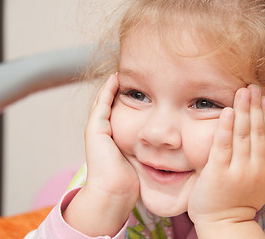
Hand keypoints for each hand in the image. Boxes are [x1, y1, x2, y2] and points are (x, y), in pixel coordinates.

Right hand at [63, 74, 138, 236]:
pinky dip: (108, 90)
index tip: (143, 88)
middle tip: (133, 76)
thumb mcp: (141, 159)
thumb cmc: (130, 182)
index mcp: (112, 139)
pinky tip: (117, 78)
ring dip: (114, 86)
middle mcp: (102, 132)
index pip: (119, 113)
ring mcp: (96, 129)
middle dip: (122, 90)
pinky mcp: (95, 128)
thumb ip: (148, 150)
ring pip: (105, 101)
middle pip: (111, 104)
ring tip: (124, 72)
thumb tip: (169, 145)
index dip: (130, 100)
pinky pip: (102, 104)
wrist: (114, 192)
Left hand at [188, 85, 264, 226]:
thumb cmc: (236, 202)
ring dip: (244, 110)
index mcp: (264, 168)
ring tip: (244, 91)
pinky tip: (227, 111)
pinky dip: (225, 127)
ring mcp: (237, 169)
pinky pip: (223, 145)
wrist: (224, 224)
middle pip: (257, 131)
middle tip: (254, 86)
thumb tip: (257, 140)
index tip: (264, 98)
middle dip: (255, 107)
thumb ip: (256, 161)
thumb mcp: (255, 181)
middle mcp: (254, 167)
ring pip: (243, 134)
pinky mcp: (219, 172)